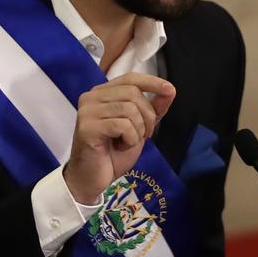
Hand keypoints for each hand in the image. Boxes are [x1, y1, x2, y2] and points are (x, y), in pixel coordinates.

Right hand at [63, 72, 175, 202]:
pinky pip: (122, 125)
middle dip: (147, 116)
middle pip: (133, 93)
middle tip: (144, 135)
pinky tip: (120, 147)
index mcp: (103, 93)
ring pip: (130, 109)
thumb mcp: (140, 127)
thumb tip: (170, 89)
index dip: (152, 82)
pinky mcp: (87, 127)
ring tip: (127, 142)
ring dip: (138, 130)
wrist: (94, 178)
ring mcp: (87, 111)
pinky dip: (129, 139)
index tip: (170, 90)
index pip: (131, 78)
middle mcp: (91, 97)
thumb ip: (153, 108)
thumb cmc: (114, 153)